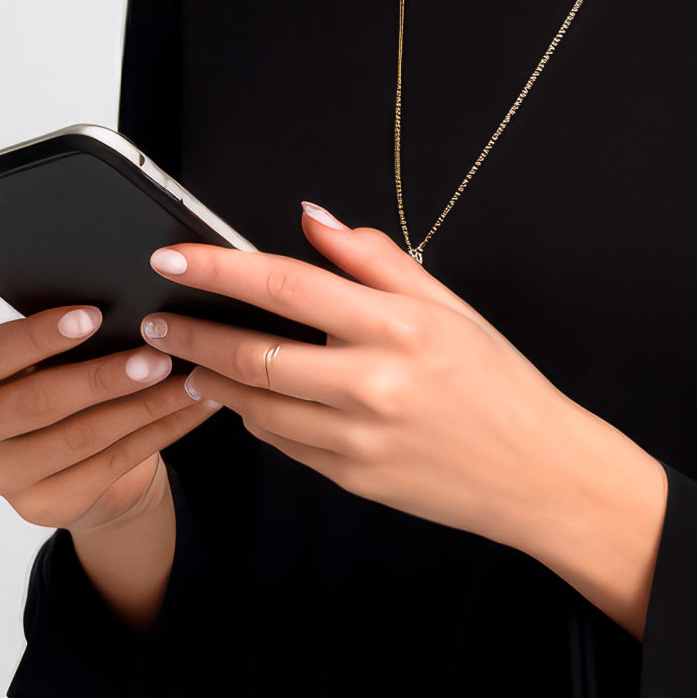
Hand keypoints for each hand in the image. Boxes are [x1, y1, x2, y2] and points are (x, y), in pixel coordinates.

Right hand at [0, 305, 215, 532]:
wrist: (77, 461)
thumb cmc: (62, 384)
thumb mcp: (50, 356)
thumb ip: (66, 336)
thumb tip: (126, 308)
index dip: (40, 336)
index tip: (93, 315)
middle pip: (39, 401)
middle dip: (105, 378)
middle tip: (158, 356)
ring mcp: (0, 475)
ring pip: (82, 436)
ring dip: (144, 406)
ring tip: (188, 381)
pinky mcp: (40, 506)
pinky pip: (111, 464)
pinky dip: (160, 431)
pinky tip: (193, 409)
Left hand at [143, 204, 669, 633]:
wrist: (539, 473)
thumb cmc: (498, 385)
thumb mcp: (449, 305)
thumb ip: (374, 259)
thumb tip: (312, 219)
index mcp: (398, 327)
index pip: (287, 285)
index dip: (219, 269)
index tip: (174, 259)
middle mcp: (374, 384)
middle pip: (253, 354)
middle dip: (193, 335)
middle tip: (157, 321)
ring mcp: (359, 439)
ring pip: (256, 407)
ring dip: (213, 382)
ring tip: (190, 362)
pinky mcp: (352, 478)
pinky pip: (282, 444)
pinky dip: (256, 418)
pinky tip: (248, 401)